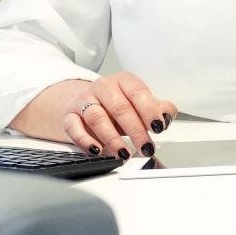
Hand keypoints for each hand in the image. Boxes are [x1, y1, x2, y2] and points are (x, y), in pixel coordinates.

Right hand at [9, 72, 176, 158]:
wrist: (82, 103)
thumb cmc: (116, 105)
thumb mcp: (138, 104)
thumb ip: (157, 108)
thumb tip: (166, 116)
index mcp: (123, 81)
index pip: (138, 92)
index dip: (149, 110)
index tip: (158, 126)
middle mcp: (103, 87)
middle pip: (119, 107)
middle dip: (135, 130)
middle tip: (146, 147)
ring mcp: (84, 101)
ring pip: (96, 117)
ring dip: (112, 138)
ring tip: (124, 153)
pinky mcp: (69, 116)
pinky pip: (73, 127)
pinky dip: (85, 140)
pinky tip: (97, 150)